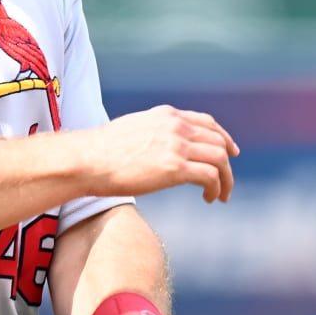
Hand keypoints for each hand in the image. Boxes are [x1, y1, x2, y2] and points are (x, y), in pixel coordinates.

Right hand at [85, 106, 238, 202]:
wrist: (85, 161)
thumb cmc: (99, 152)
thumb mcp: (130, 130)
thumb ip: (151, 134)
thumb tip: (157, 149)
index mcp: (166, 116)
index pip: (207, 123)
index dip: (223, 138)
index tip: (230, 152)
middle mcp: (176, 126)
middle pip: (218, 142)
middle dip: (227, 163)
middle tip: (226, 182)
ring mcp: (177, 146)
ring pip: (220, 160)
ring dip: (226, 180)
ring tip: (221, 196)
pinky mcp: (175, 168)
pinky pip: (210, 177)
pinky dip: (216, 189)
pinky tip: (209, 198)